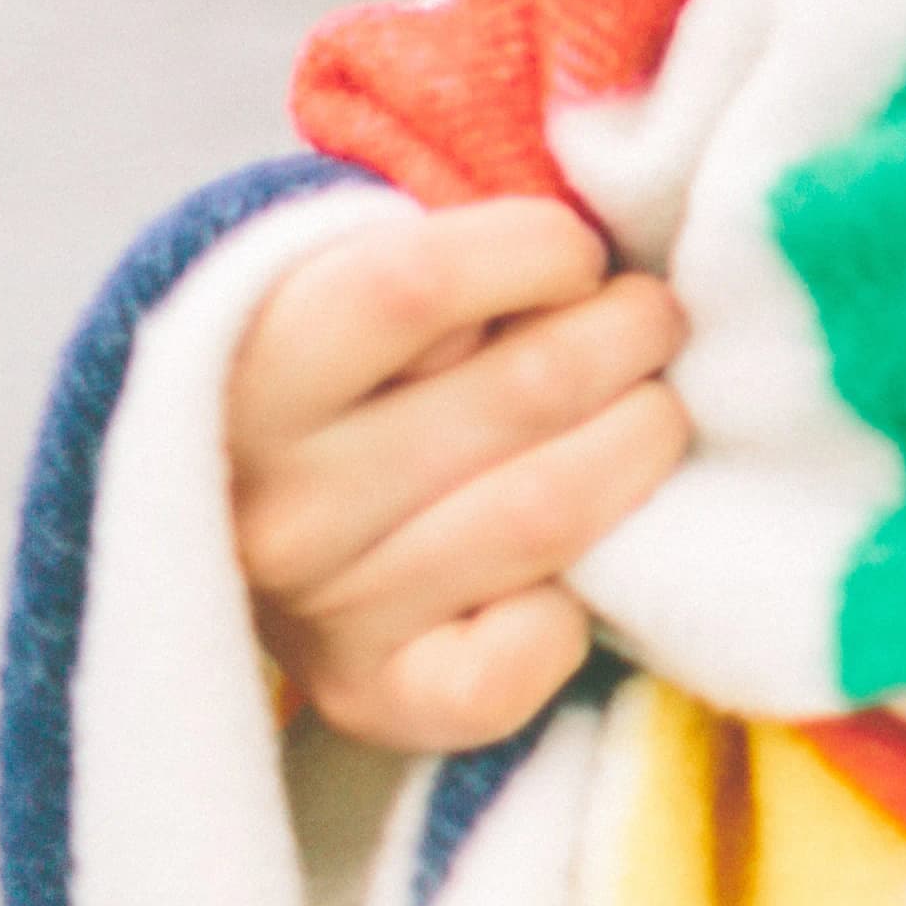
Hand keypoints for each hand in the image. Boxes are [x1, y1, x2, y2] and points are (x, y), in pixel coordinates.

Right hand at [226, 199, 688, 751]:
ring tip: (657, 409)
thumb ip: (444, 249)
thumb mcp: (353, 273)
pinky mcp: (373, 699)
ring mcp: (320, 610)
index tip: (573, 254)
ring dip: (643, 441)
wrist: (249, 525)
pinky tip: (578, 572)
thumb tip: (601, 206)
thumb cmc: (359, 368)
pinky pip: (512, 665)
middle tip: (655, 320)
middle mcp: (271, 499)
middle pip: (527, 390)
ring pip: (550, 509)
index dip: (538, 254)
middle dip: (633, 335)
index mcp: (249, 366)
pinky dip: (571, 615)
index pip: (415, 287)